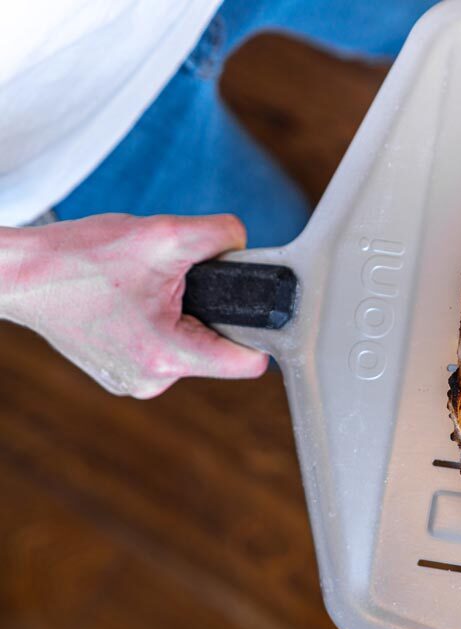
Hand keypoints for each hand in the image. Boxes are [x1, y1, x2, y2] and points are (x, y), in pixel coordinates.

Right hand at [0, 214, 268, 397]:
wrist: (19, 275)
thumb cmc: (82, 256)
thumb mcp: (163, 234)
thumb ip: (220, 236)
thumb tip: (246, 246)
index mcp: (169, 356)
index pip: (249, 362)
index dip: (257, 330)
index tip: (250, 304)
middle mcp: (153, 381)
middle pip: (218, 349)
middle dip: (207, 312)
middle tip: (172, 282)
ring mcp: (134, 383)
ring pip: (189, 347)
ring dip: (180, 315)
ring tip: (143, 289)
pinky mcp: (120, 376)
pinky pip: (161, 349)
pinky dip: (156, 324)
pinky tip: (130, 302)